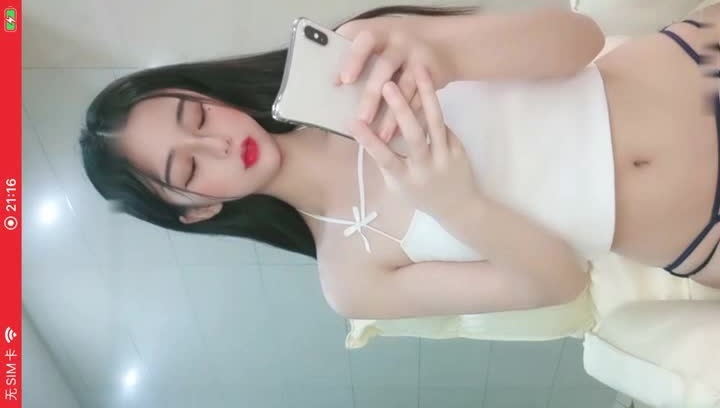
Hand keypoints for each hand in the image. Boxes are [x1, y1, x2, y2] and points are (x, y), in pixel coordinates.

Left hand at [336, 18, 451, 141]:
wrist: (438, 40)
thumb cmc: (392, 44)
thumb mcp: (373, 38)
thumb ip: (351, 53)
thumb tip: (329, 83)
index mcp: (379, 31)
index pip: (365, 41)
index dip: (354, 60)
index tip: (343, 81)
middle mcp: (400, 43)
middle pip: (385, 67)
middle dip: (372, 95)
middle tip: (361, 118)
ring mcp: (418, 59)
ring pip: (405, 87)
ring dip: (393, 114)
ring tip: (381, 136)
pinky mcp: (432, 76)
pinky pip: (421, 100)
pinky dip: (409, 118)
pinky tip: (398, 134)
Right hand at [351, 66, 478, 219]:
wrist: (458, 207)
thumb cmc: (419, 194)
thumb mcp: (397, 186)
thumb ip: (387, 161)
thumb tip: (371, 131)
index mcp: (405, 180)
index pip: (385, 158)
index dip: (369, 140)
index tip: (353, 122)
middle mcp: (426, 169)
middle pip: (414, 136)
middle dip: (400, 109)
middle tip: (387, 84)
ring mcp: (446, 158)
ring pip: (436, 122)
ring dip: (426, 94)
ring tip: (417, 69)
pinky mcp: (459, 149)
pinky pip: (443, 124)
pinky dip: (433, 105)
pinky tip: (426, 83)